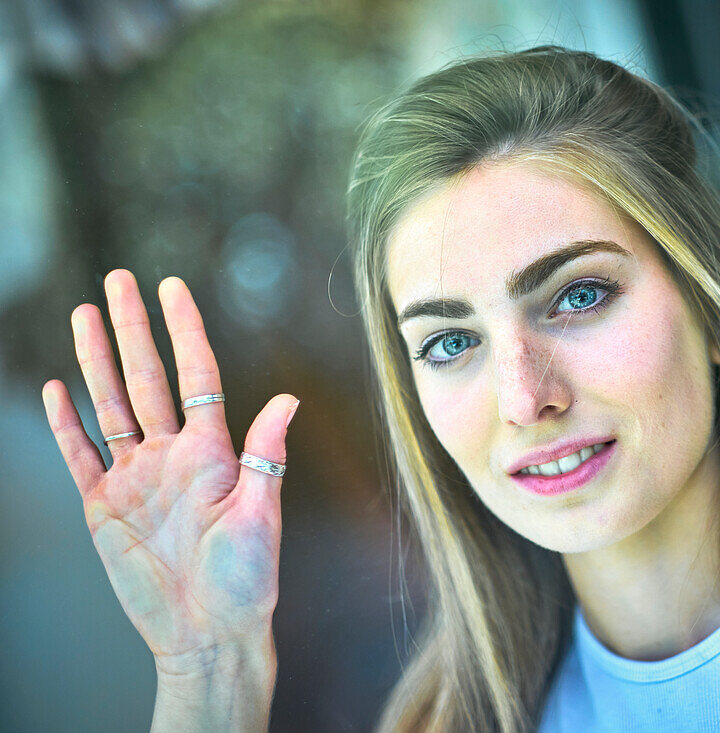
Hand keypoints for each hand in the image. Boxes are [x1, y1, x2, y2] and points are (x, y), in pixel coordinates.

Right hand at [42, 269, 297, 676]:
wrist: (207, 630)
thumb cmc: (246, 577)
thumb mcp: (262, 514)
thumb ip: (265, 455)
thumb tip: (289, 399)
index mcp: (212, 451)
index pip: (196, 374)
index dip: (184, 329)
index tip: (173, 287)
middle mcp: (171, 455)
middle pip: (147, 377)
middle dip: (131, 328)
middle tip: (118, 280)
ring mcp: (135, 478)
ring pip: (110, 405)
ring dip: (96, 361)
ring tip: (84, 314)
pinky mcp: (105, 507)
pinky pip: (81, 456)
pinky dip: (67, 424)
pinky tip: (59, 389)